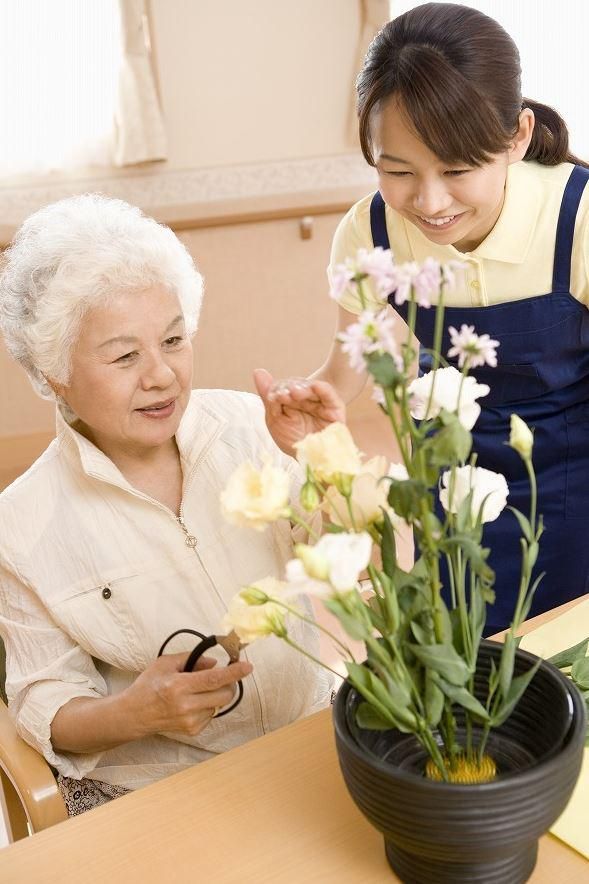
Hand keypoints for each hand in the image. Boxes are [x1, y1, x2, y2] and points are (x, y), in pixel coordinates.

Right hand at [125, 652, 252, 738]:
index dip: (233, 672)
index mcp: (178, 686)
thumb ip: (192, 659)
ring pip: (219, 704)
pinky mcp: (192, 731)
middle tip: (222, 675)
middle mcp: (185, 706)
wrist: (134, 715)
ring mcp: (189, 721)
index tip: (248, 666)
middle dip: (229, 683)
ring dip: (216, 694)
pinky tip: (193, 702)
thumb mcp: (165, 663)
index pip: (213, 679)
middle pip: (224, 695)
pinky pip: (211, 714)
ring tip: (197, 689)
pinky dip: (208, 705)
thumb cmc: (148, 685)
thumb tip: (214, 663)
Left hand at [254, 368, 345, 456]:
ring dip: (299, 388)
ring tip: (291, 394)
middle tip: (280, 396)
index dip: (277, 388)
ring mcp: (320, 402)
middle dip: (286, 388)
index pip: (284, 387)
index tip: (271, 398)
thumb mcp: (275, 419)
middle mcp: (307, 399)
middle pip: (296, 385)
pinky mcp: (334, 406)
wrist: (312, 461)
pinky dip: (318, 387)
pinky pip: (327, 392)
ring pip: (309, 386)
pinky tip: (310, 388)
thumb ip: (268, 396)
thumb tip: (258, 371)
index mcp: (292, 402)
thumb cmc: (294, 442)